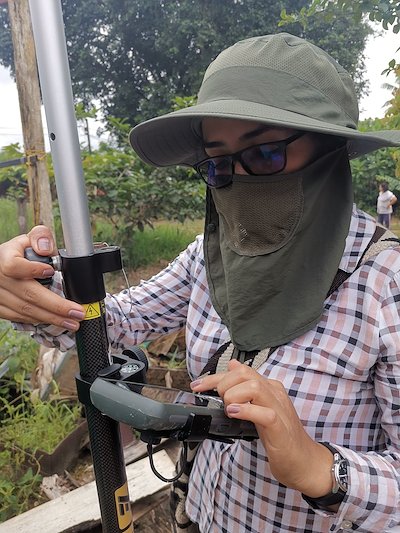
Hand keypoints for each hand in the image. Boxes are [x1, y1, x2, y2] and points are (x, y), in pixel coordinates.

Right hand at [0, 225, 84, 329]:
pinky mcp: (0, 308)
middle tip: (78, 312)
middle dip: (57, 306)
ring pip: (25, 310)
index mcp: (5, 258)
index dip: (33, 269)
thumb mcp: (28, 240)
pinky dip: (39, 320)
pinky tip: (55, 321)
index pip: (14, 266)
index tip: (50, 271)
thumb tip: (46, 248)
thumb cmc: (18, 253)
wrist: (0, 266)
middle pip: (28, 294)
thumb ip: (39, 237)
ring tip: (73, 321)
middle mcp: (0, 279)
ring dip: (51, 318)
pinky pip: (20, 317)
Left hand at [191, 360, 332, 496]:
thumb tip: (233, 365)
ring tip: (228, 409)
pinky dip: (246, 411)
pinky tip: (234, 415)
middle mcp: (274, 393)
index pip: (240, 371)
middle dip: (224, 384)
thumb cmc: (280, 436)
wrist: (304, 462)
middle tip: (220, 402)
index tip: (197, 386)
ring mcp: (279, 409)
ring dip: (234, 396)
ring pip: (255, 387)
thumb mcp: (260, 407)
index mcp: (269, 387)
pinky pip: (264, 413)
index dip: (214, 377)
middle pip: (245, 373)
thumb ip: (247, 387)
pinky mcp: (280, 428)